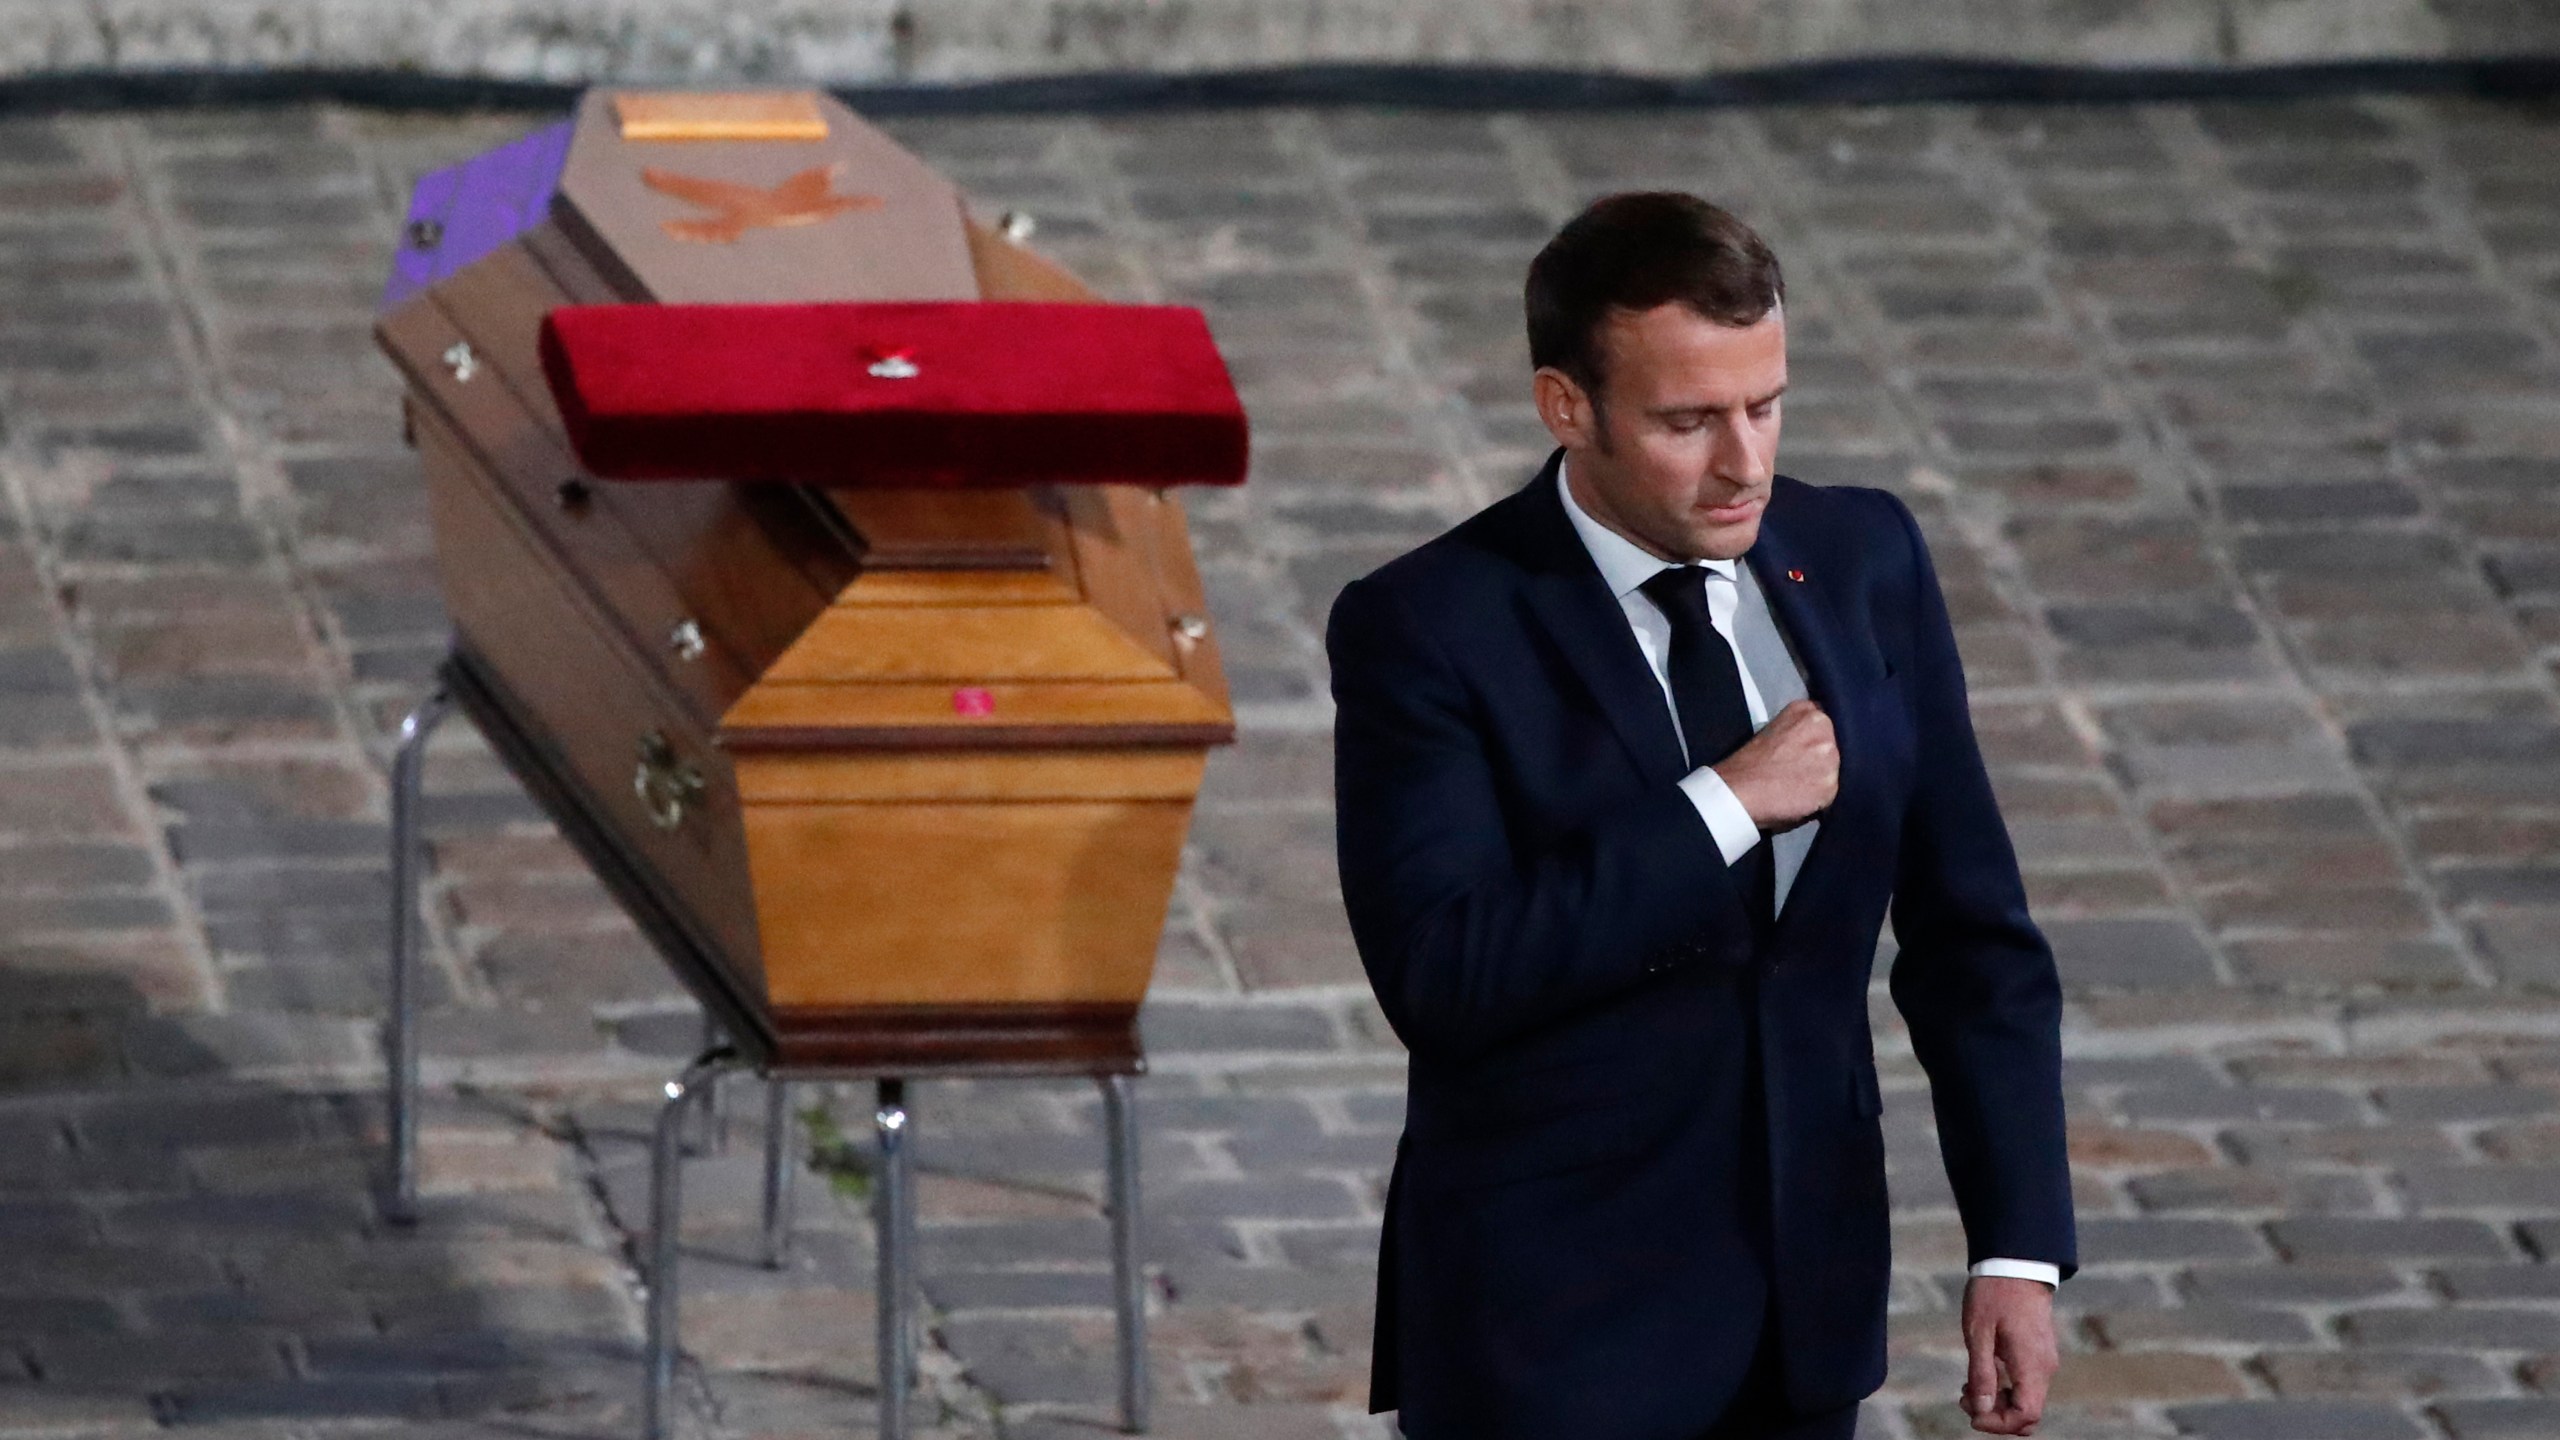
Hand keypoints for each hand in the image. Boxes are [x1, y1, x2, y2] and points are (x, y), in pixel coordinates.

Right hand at [1711, 699, 1836, 830]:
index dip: (1823, 738)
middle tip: (1805, 770)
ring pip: (1839, 770)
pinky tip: (1803, 798)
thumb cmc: (1749, 764)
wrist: (1737, 791)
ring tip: (1802, 786)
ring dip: (1825, 778)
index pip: (1831, 721)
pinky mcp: (1830, 785)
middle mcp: (1824, 729)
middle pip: (1840, 744)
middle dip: (1827, 757)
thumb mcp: (1775, 729)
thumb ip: (1801, 730)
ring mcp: (1830, 757)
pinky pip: (1834, 792)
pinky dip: (1821, 799)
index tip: (1812, 748)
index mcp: (1807, 712)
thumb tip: (1816, 743)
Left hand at [1960, 1276, 2057, 1434]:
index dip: (1999, 1424)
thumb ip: (1981, 1374)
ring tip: (1967, 1387)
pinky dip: (2005, 1389)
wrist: (2015, 1263)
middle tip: (1964, 1398)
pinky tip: (1981, 1375)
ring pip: (2026, 1400)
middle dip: (1995, 1416)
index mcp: (2032, 1366)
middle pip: (2028, 1413)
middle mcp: (2044, 1368)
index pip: (2026, 1415)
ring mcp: (2044, 1361)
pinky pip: (2026, 1384)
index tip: (1971, 1414)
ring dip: (1997, 1403)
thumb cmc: (1994, 1294)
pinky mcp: (2038, 1354)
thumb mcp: (1979, 1333)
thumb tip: (1980, 1409)